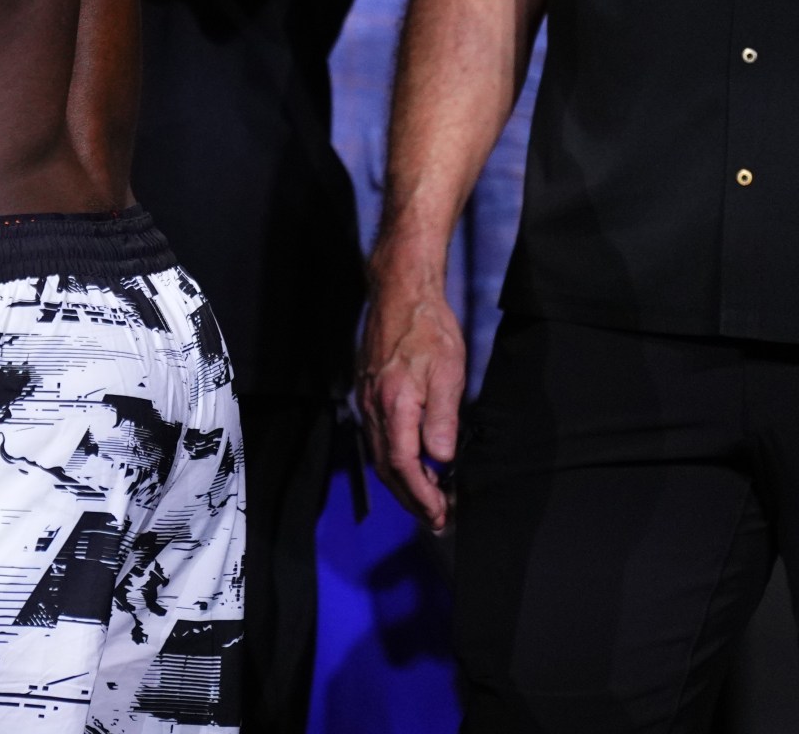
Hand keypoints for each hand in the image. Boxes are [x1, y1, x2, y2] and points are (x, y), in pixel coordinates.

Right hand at [358, 273, 466, 529]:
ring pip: (379, 455)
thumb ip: (443, 418)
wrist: (400, 293)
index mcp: (394, 404)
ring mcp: (367, 400)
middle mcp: (373, 407)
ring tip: (425, 502)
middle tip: (436, 520)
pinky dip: (393, 461)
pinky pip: (377, 438)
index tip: (441, 513)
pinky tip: (410, 465)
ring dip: (402, 484)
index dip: (421, 494)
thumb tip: (440, 458)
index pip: (403, 464)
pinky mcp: (368, 392)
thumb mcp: (448, 372)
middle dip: (411, 499)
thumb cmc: (428, 329)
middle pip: (387, 467)